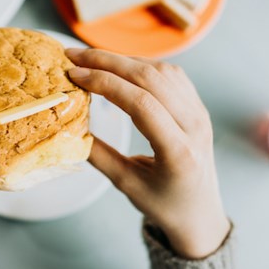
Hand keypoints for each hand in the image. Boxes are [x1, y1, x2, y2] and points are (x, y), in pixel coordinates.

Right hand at [66, 48, 229, 258]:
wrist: (201, 213)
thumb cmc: (163, 204)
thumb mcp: (126, 185)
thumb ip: (97, 154)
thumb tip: (67, 125)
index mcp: (178, 152)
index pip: (140, 103)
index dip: (105, 83)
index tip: (74, 75)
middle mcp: (195, 126)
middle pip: (150, 78)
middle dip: (108, 62)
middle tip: (73, 56)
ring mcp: (200, 113)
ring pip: (161, 71)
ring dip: (122, 59)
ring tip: (89, 59)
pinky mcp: (198, 106)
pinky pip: (170, 75)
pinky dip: (140, 64)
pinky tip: (118, 66)